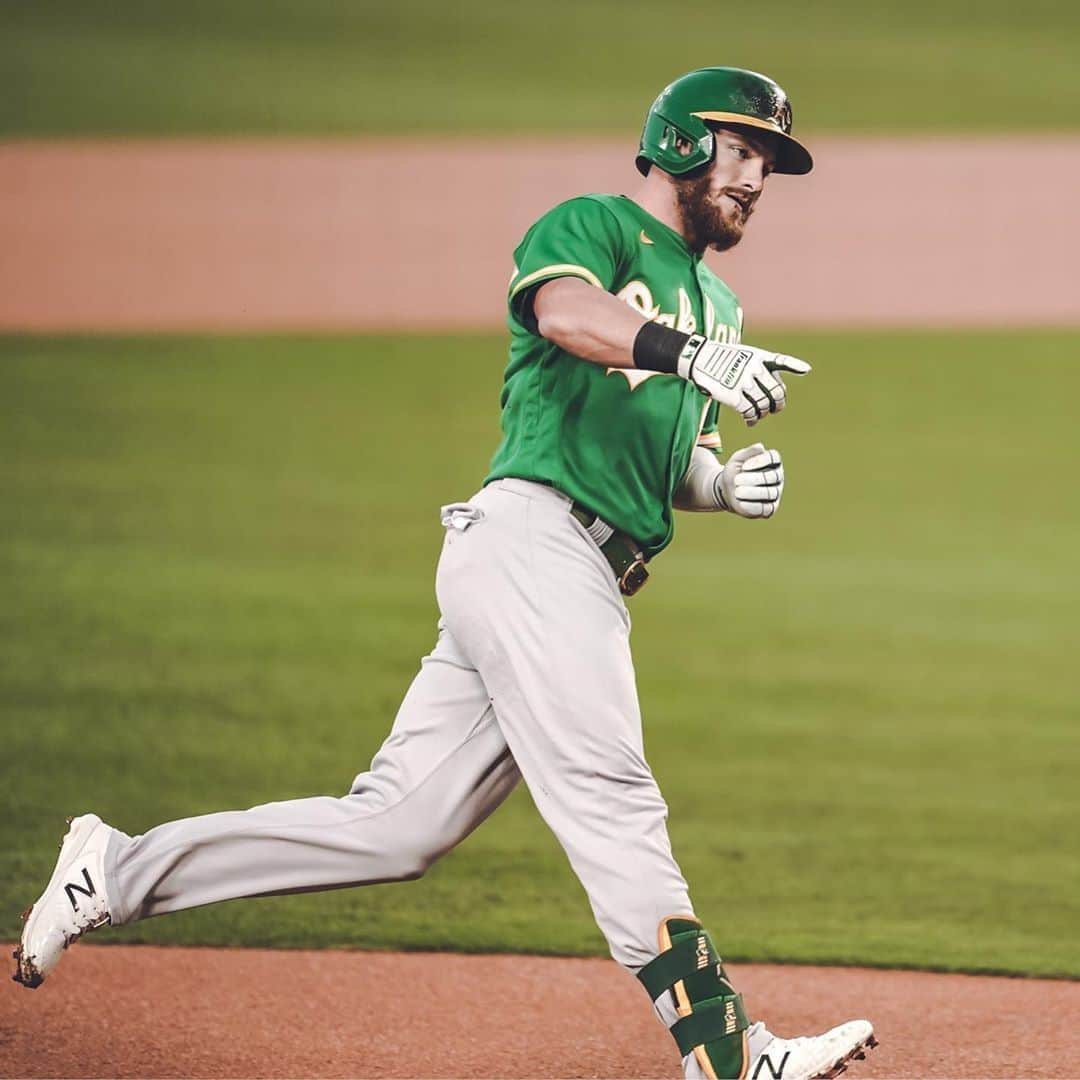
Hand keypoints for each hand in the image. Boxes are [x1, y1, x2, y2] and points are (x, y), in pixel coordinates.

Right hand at [677, 337, 810, 425]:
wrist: (701, 360)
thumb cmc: (725, 358)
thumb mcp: (747, 355)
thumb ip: (764, 366)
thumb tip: (782, 381)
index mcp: (759, 357)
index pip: (781, 361)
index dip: (795, 366)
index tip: (806, 369)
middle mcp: (754, 369)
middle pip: (776, 392)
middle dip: (778, 404)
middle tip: (775, 409)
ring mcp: (744, 382)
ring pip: (764, 405)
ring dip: (763, 413)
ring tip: (759, 415)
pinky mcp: (733, 396)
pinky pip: (749, 412)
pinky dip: (752, 419)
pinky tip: (750, 421)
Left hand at [715, 444, 784, 518]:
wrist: (726, 490)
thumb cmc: (735, 472)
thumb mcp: (737, 459)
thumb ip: (748, 452)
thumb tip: (760, 447)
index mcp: (773, 462)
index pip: (774, 458)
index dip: (760, 461)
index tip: (743, 466)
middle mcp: (778, 477)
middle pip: (772, 477)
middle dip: (753, 479)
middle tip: (736, 480)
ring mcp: (776, 493)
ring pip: (770, 493)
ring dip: (752, 492)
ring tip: (737, 492)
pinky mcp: (770, 508)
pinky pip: (766, 508)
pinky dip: (753, 506)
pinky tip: (741, 502)